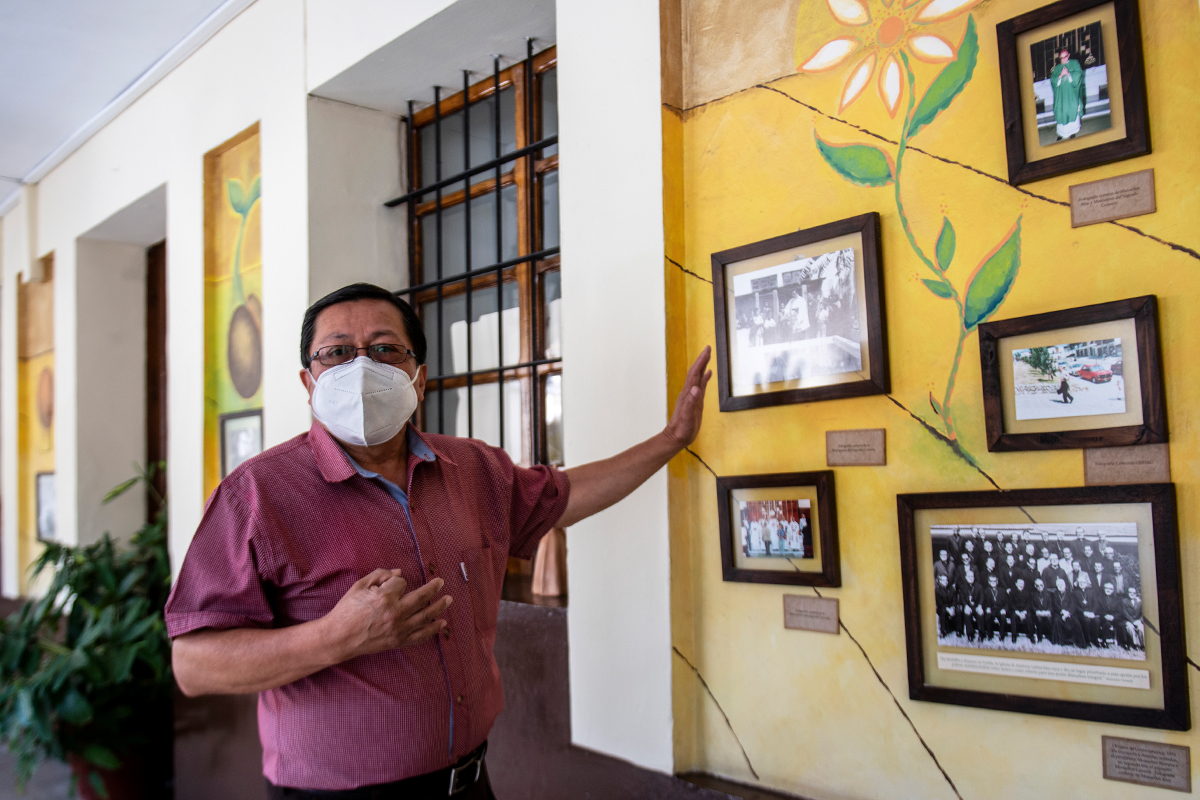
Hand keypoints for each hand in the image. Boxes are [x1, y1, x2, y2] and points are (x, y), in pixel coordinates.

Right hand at [321, 569, 452, 660]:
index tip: (392, 583)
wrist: (338, 637)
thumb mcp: (359, 586)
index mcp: (384, 598)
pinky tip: (441, 624)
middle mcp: (395, 613)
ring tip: (448, 600)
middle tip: (441, 582)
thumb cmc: (347, 609)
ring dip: (439, 607)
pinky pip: (420, 636)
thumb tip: (399, 572)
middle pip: (421, 598)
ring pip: (425, 616)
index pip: (401, 583)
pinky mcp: (398, 641)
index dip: (397, 581)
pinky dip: (432, 630)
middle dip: (433, 589)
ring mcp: (398, 629)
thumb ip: (380, 575)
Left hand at [663, 347, 712, 448]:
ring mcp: (692, 396)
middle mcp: (689, 392)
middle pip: (696, 372)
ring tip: (708, 356)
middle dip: (702, 359)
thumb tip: (696, 389)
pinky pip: (701, 386)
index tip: (707, 351)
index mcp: (688, 394)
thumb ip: (691, 403)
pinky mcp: (695, 402)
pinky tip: (708, 374)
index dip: (701, 361)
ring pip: (698, 377)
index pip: (695, 373)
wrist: (677, 437)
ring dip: (703, 366)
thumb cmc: (682, 429)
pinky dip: (705, 378)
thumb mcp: (687, 417)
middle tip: (708, 348)